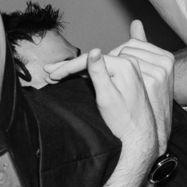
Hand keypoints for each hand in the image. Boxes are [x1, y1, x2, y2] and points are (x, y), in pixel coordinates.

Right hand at [44, 22, 175, 150]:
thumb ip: (99, 73)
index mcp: (124, 65)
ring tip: (55, 74)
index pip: (89, 60)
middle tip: (48, 70)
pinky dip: (87, 74)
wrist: (139, 135)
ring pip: (96, 65)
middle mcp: (129, 63)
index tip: (51, 74)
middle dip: (69, 67)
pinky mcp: (127, 77)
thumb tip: (94, 50)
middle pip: (92, 61)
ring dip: (76, 70)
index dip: (68, 67)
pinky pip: (103, 71)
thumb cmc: (123, 120)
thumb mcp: (107, 97)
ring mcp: (129, 69)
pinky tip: (73, 75)